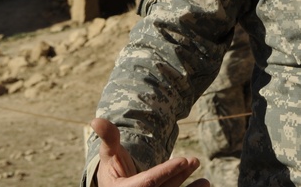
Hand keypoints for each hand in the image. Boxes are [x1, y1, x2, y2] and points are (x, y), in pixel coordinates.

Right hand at [90, 118, 209, 186]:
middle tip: (193, 161)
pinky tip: (204, 183)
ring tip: (204, 178)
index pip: (147, 183)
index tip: (183, 161)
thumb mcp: (108, 154)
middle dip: (178, 177)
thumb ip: (108, 138)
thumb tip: (96, 120)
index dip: (165, 172)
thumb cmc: (112, 169)